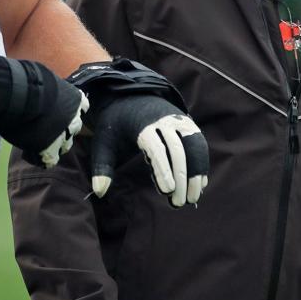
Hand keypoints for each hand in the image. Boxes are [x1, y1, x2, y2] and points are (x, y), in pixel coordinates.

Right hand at [0, 49, 87, 167]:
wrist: (22, 97)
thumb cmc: (32, 81)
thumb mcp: (49, 80)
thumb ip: (54, 90)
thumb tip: (48, 89)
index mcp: (76, 100)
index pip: (82, 108)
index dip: (72, 110)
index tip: (63, 111)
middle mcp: (74, 119)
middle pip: (74, 128)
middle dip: (66, 128)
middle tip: (51, 128)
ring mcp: (63, 135)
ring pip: (65, 145)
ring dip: (57, 144)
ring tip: (44, 143)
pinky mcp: (50, 149)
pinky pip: (51, 159)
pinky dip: (45, 158)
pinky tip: (37, 155)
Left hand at [89, 94, 208, 207]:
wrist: (131, 96)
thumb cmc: (116, 124)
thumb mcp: (104, 141)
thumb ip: (102, 166)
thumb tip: (99, 192)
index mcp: (143, 125)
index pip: (156, 148)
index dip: (163, 170)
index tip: (167, 191)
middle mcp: (164, 121)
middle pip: (178, 149)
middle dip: (181, 177)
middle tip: (178, 203)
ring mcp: (178, 121)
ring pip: (194, 146)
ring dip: (196, 173)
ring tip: (192, 198)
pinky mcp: (188, 123)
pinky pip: (199, 144)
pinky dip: (202, 164)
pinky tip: (199, 184)